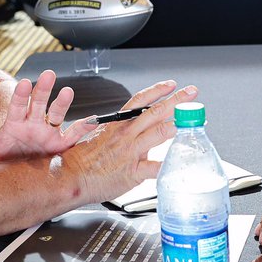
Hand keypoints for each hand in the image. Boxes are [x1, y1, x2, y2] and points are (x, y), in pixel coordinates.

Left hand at [0, 71, 92, 162]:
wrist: (22, 169)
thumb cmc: (6, 157)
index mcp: (16, 123)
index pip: (18, 105)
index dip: (21, 95)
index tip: (23, 83)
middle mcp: (34, 123)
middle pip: (39, 102)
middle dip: (43, 89)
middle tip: (48, 74)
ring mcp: (49, 132)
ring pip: (57, 114)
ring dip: (62, 103)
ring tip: (67, 91)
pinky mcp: (61, 144)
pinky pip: (74, 135)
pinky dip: (83, 127)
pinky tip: (91, 121)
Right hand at [58, 83, 198, 202]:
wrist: (69, 176)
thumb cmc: (81, 160)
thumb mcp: (98, 136)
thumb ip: (118, 133)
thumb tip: (130, 131)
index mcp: (118, 125)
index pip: (140, 100)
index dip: (158, 90)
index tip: (171, 85)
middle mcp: (126, 135)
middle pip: (155, 111)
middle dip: (177, 100)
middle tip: (192, 93)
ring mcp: (130, 152)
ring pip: (159, 133)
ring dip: (178, 125)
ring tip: (192, 120)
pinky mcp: (132, 171)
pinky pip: (155, 167)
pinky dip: (169, 165)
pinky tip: (181, 163)